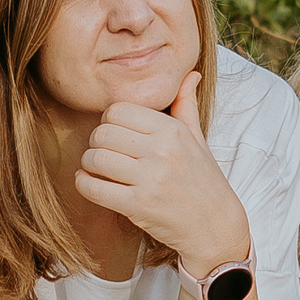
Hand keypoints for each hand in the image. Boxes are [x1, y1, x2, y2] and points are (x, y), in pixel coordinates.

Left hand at [76, 70, 250, 271]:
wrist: (215, 226)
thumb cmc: (203, 180)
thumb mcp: (197, 139)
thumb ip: (186, 105)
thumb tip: (191, 73)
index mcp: (172, 131)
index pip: (118, 110)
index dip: (109, 121)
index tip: (114, 134)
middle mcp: (161, 151)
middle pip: (102, 133)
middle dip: (96, 143)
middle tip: (103, 152)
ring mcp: (150, 179)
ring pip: (95, 158)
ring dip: (88, 163)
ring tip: (96, 168)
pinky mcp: (138, 206)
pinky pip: (94, 188)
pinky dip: (84, 184)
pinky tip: (89, 182)